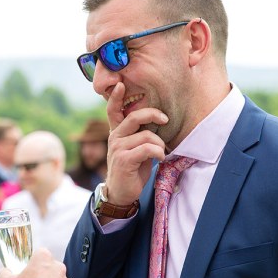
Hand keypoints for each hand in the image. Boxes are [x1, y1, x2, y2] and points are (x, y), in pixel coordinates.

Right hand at [105, 82, 167, 204]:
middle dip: (153, 114)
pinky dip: (158, 152)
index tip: (119, 84)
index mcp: (117, 132)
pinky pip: (147, 148)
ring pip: (146, 135)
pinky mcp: (124, 159)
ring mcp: (117, 148)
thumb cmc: (133, 168)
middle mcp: (114, 137)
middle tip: (165, 119)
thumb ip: (140, 134)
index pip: (112, 110)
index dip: (115, 97)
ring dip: (159, 144)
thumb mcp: (135, 148)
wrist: (122, 192)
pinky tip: (160, 158)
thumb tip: (157, 121)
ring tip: (161, 152)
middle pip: (134, 117)